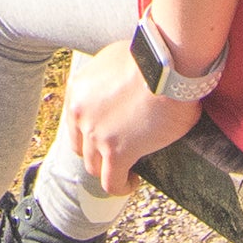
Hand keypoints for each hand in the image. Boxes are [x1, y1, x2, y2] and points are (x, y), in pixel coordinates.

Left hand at [59, 38, 203, 196]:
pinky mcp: (117, 152)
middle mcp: (80, 113)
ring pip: (95, 167)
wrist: (166, 63)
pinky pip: (112, 182)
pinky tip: (133, 181)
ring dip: (110, 169)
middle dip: (97, 151)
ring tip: (128, 169)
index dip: (90, 130)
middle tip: (117, 151)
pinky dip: (121, 186)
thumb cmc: (152, 56)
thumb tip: (123, 87)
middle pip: (81, 146)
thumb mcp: (115, 60)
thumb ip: (108, 79)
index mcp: (78, 89)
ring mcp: (96, 134)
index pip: (75, 121)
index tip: (107, 133)